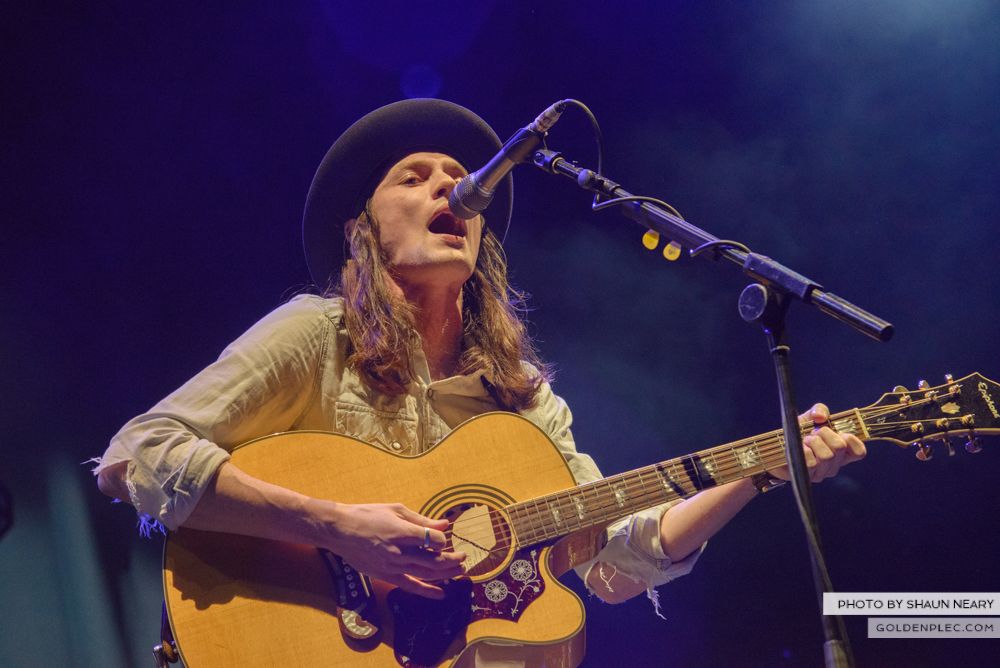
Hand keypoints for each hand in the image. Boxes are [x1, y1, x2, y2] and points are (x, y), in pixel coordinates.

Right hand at [319, 502, 465, 598]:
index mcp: (402, 531)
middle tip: (463, 557)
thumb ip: (422, 519)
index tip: (443, 536)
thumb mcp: (396, 510)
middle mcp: (399, 551)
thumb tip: (445, 524)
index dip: (442, 538)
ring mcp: (393, 566)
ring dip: (446, 574)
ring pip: (426, 574)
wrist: (340, 531)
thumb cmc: (368, 515)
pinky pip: (410, 586)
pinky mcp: (386, 575)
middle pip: (434, 560)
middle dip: (453, 559)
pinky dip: (427, 591)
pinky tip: (441, 593)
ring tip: (459, 570)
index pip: (434, 539)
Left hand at [770, 403, 866, 481]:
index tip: (840, 431)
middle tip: (813, 433)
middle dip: (825, 433)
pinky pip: (810, 463)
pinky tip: (798, 448)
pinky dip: (803, 450)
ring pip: (826, 456)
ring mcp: (821, 473)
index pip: (859, 452)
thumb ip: (819, 411)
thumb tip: (820, 417)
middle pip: (840, 448)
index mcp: (841, 452)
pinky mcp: (806, 476)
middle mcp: (834, 465)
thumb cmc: (797, 433)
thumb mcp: (809, 418)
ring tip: (805, 440)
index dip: (852, 439)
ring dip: (813, 442)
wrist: (776, 447)